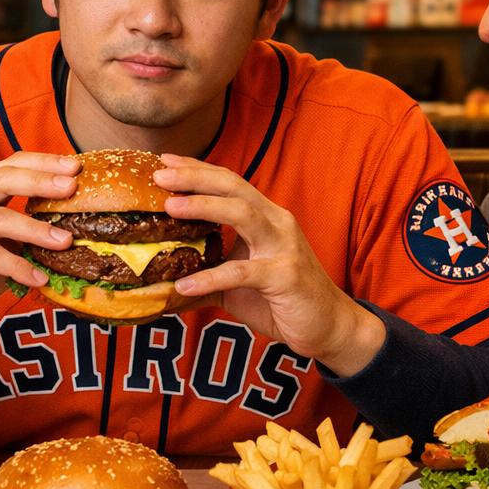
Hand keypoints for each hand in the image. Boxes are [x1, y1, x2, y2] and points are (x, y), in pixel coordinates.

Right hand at [0, 152, 80, 357]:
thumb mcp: (1, 248)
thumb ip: (24, 234)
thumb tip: (71, 228)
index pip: (7, 166)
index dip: (40, 163)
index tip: (74, 165)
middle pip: (1, 180)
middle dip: (40, 181)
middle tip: (72, 187)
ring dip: (36, 230)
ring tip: (66, 241)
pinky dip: (18, 267)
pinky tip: (39, 278)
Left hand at [154, 155, 384, 374]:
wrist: (328, 326)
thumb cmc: (281, 298)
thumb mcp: (237, 282)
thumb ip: (206, 273)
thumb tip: (163, 282)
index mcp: (265, 216)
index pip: (229, 182)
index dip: (197, 169)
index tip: (165, 162)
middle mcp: (276, 223)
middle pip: (233, 187)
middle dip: (196, 178)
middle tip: (160, 176)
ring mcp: (283, 247)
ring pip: (242, 214)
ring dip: (204, 206)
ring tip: (170, 208)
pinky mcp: (285, 276)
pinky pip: (242, 272)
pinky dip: (211, 276)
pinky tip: (184, 285)